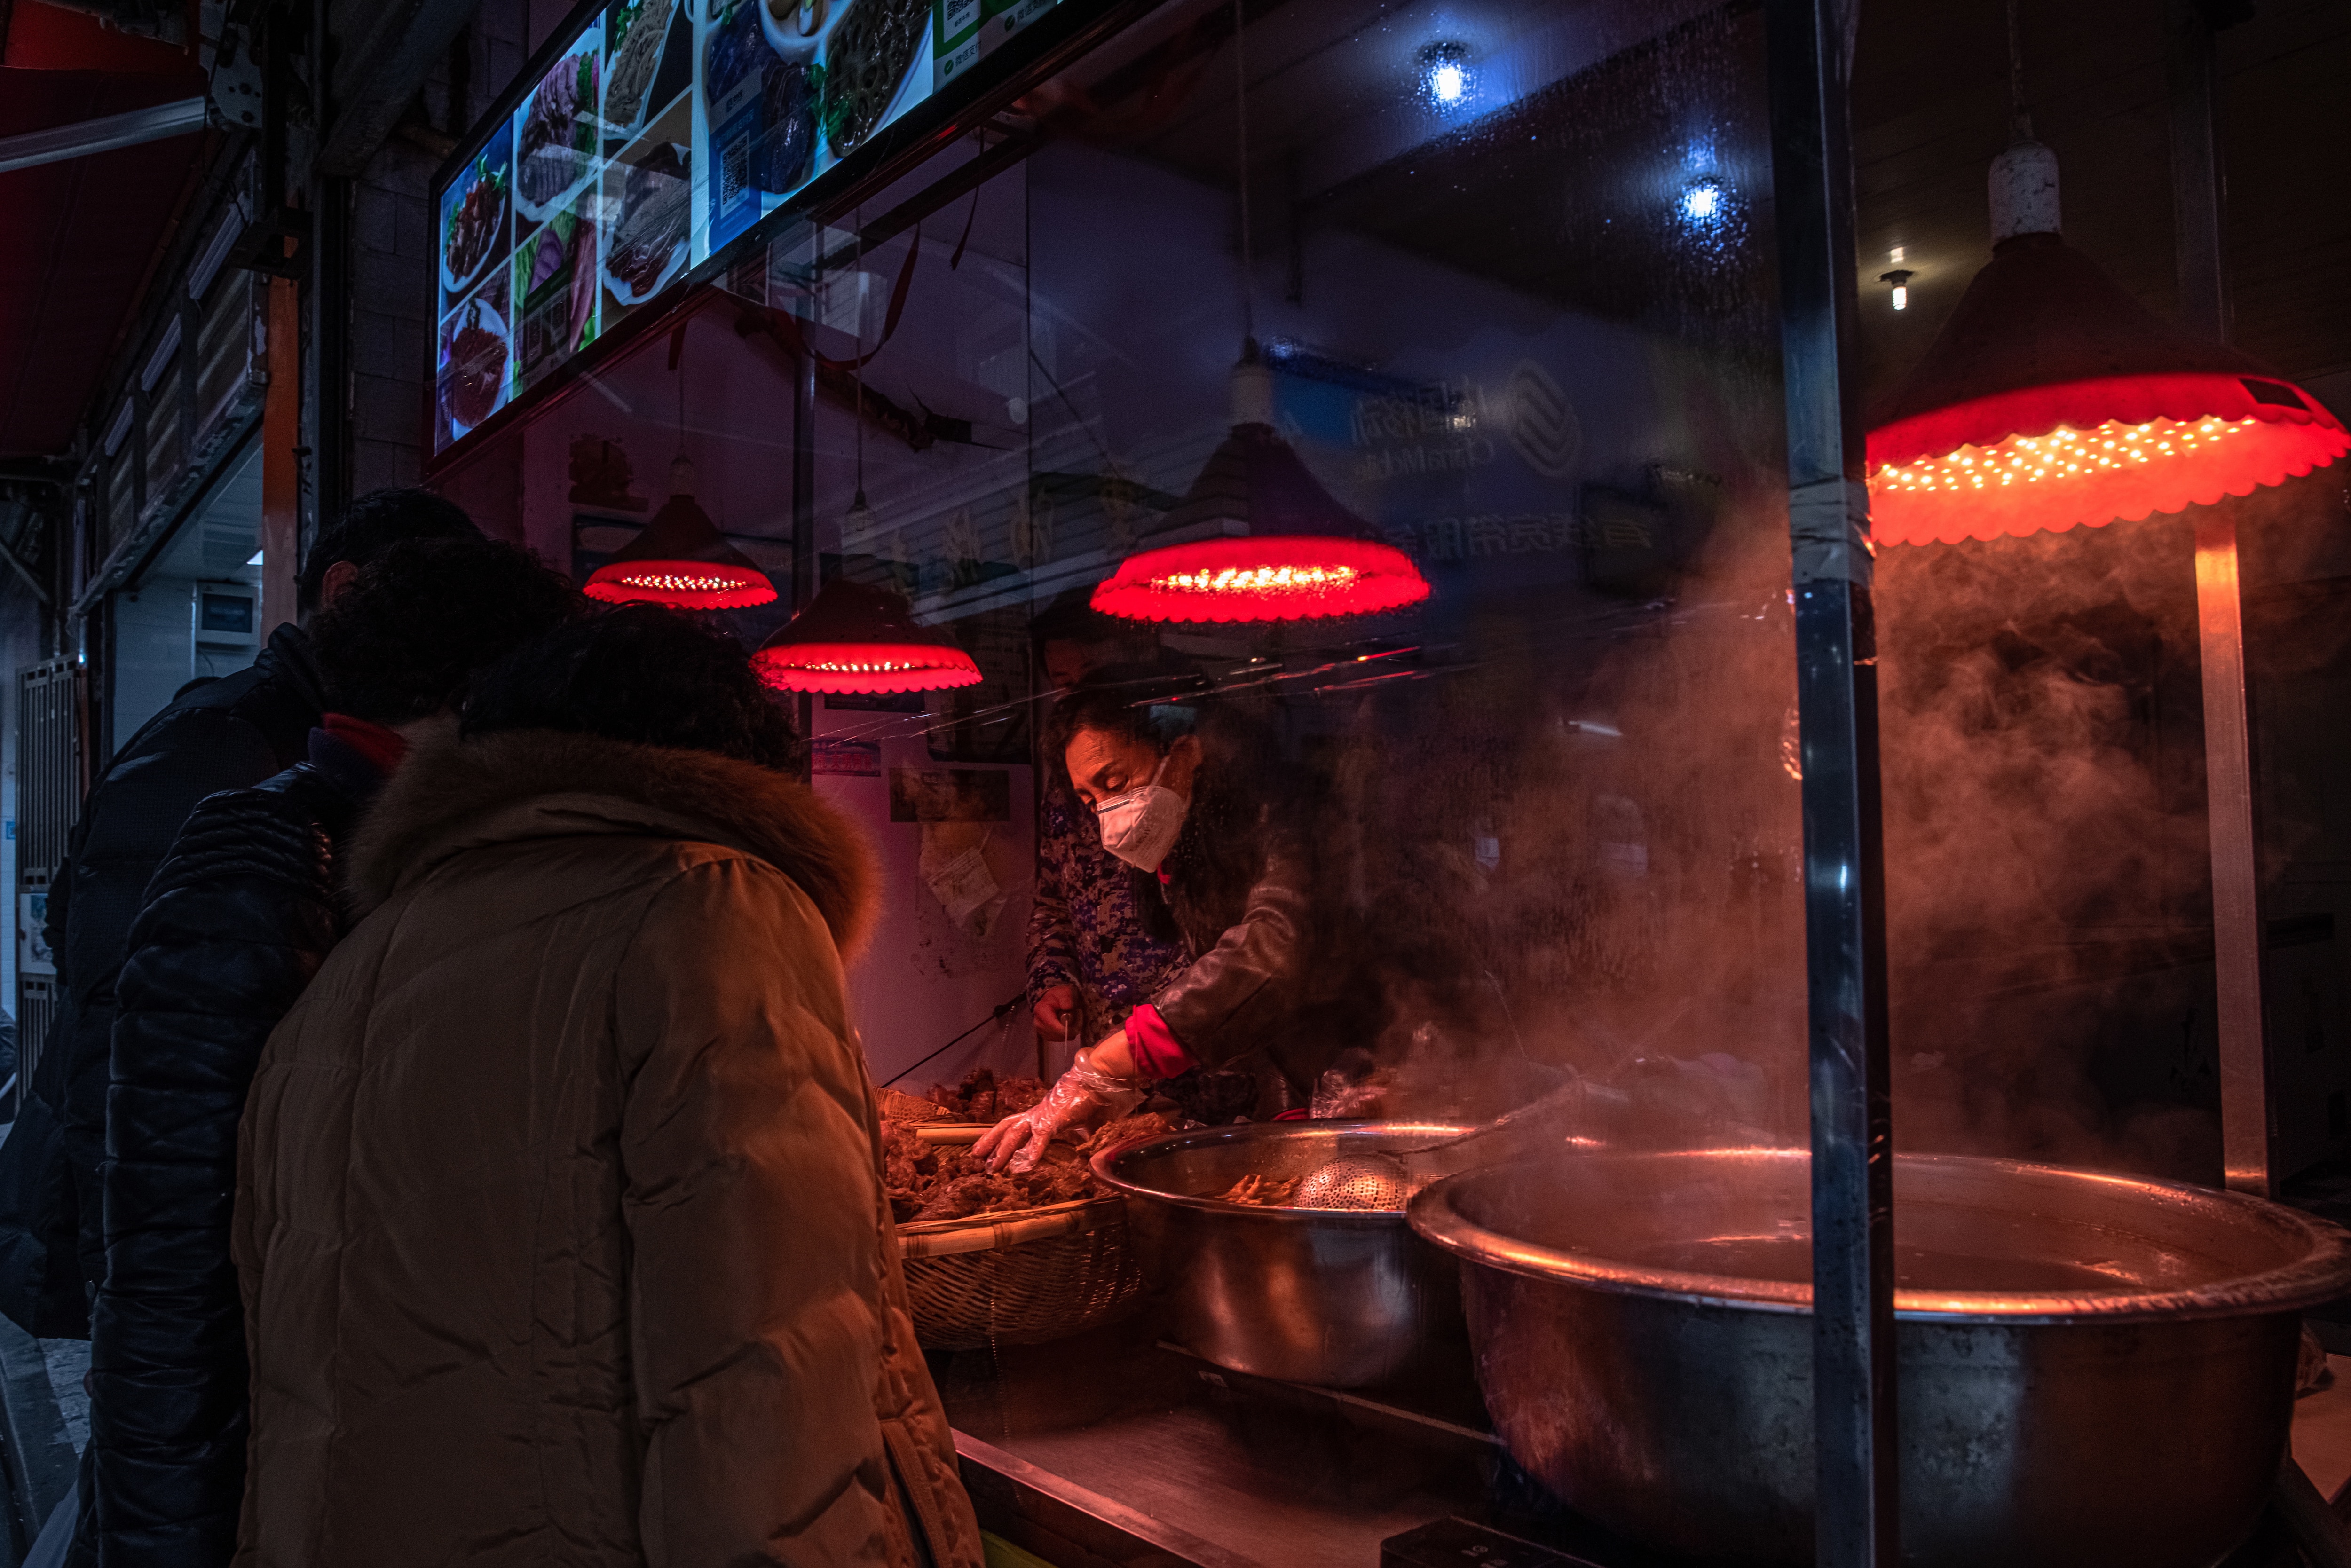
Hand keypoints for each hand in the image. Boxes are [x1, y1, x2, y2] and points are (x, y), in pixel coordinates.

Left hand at [973, 1047, 1145, 1171]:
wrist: (1098, 1082)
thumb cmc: (1090, 1098)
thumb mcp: (1082, 1122)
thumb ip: (1080, 1134)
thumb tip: (1086, 1144)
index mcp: (1041, 1113)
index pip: (1015, 1125)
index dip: (1000, 1135)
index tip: (989, 1147)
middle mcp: (1037, 1113)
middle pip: (1006, 1127)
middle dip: (990, 1141)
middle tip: (975, 1156)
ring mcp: (1043, 1116)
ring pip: (1015, 1134)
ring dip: (1002, 1151)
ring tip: (992, 1167)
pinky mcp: (1053, 1120)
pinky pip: (1040, 1138)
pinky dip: (1033, 1152)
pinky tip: (1027, 1166)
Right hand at [1033, 985, 1078, 1042]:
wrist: (1052, 1000)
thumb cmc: (1059, 996)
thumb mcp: (1064, 992)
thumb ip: (1066, 998)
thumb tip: (1068, 1007)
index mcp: (1041, 1011)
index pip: (1053, 1026)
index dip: (1065, 1030)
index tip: (1076, 1028)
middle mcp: (1038, 1022)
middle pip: (1056, 1034)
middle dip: (1068, 1030)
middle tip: (1077, 1022)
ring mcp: (1040, 1030)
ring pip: (1058, 1038)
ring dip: (1067, 1033)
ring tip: (1072, 1022)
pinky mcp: (1045, 1035)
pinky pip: (1058, 1039)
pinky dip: (1065, 1035)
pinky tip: (1067, 1026)